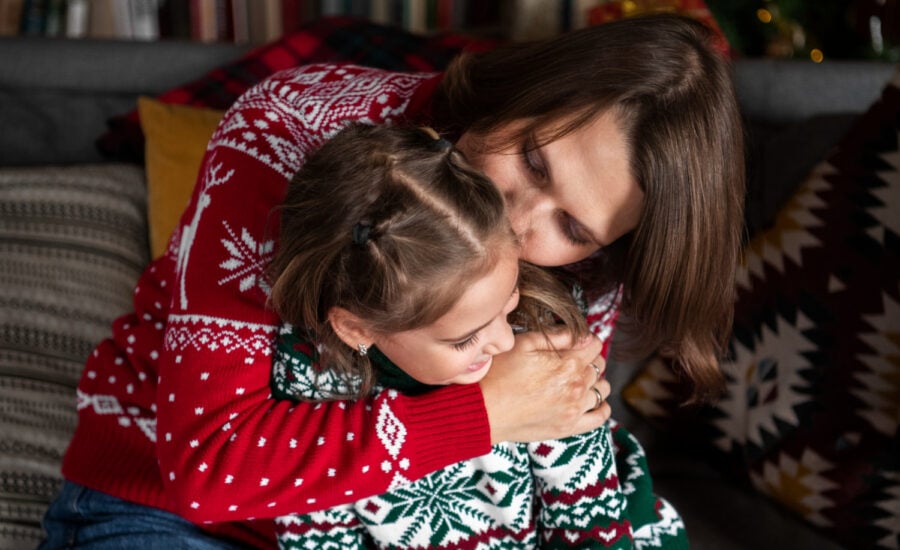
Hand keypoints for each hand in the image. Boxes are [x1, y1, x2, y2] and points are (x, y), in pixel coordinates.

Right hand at [479, 329, 610, 443]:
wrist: (483, 410)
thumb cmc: (499, 373)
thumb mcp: (524, 342)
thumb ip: (558, 334)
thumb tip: (582, 333)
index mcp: (568, 363)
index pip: (594, 344)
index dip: (584, 339)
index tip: (572, 342)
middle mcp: (577, 386)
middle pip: (598, 365)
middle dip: (588, 358)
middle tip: (569, 358)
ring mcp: (575, 409)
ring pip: (602, 389)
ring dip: (594, 380)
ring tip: (576, 379)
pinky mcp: (568, 427)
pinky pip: (600, 417)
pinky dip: (601, 407)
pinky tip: (591, 401)